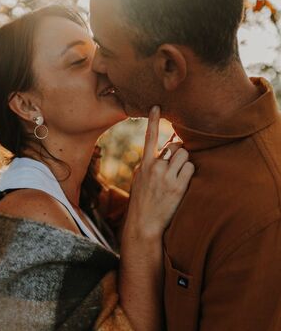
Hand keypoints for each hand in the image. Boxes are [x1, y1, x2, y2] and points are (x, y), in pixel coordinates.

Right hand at [126, 106, 193, 240]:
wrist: (144, 224)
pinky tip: (183, 182)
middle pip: (175, 146)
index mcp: (144, 165)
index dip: (153, 121)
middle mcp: (155, 168)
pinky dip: (189, 172)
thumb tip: (165, 150)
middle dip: (178, 153)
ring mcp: (167, 177)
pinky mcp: (178, 186)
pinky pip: (190, 168)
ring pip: (184, 155)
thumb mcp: (140, 180)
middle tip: (176, 164)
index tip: (156, 106)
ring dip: (185, 162)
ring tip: (178, 175)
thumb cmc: (142, 202)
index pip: (149, 138)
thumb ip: (150, 164)